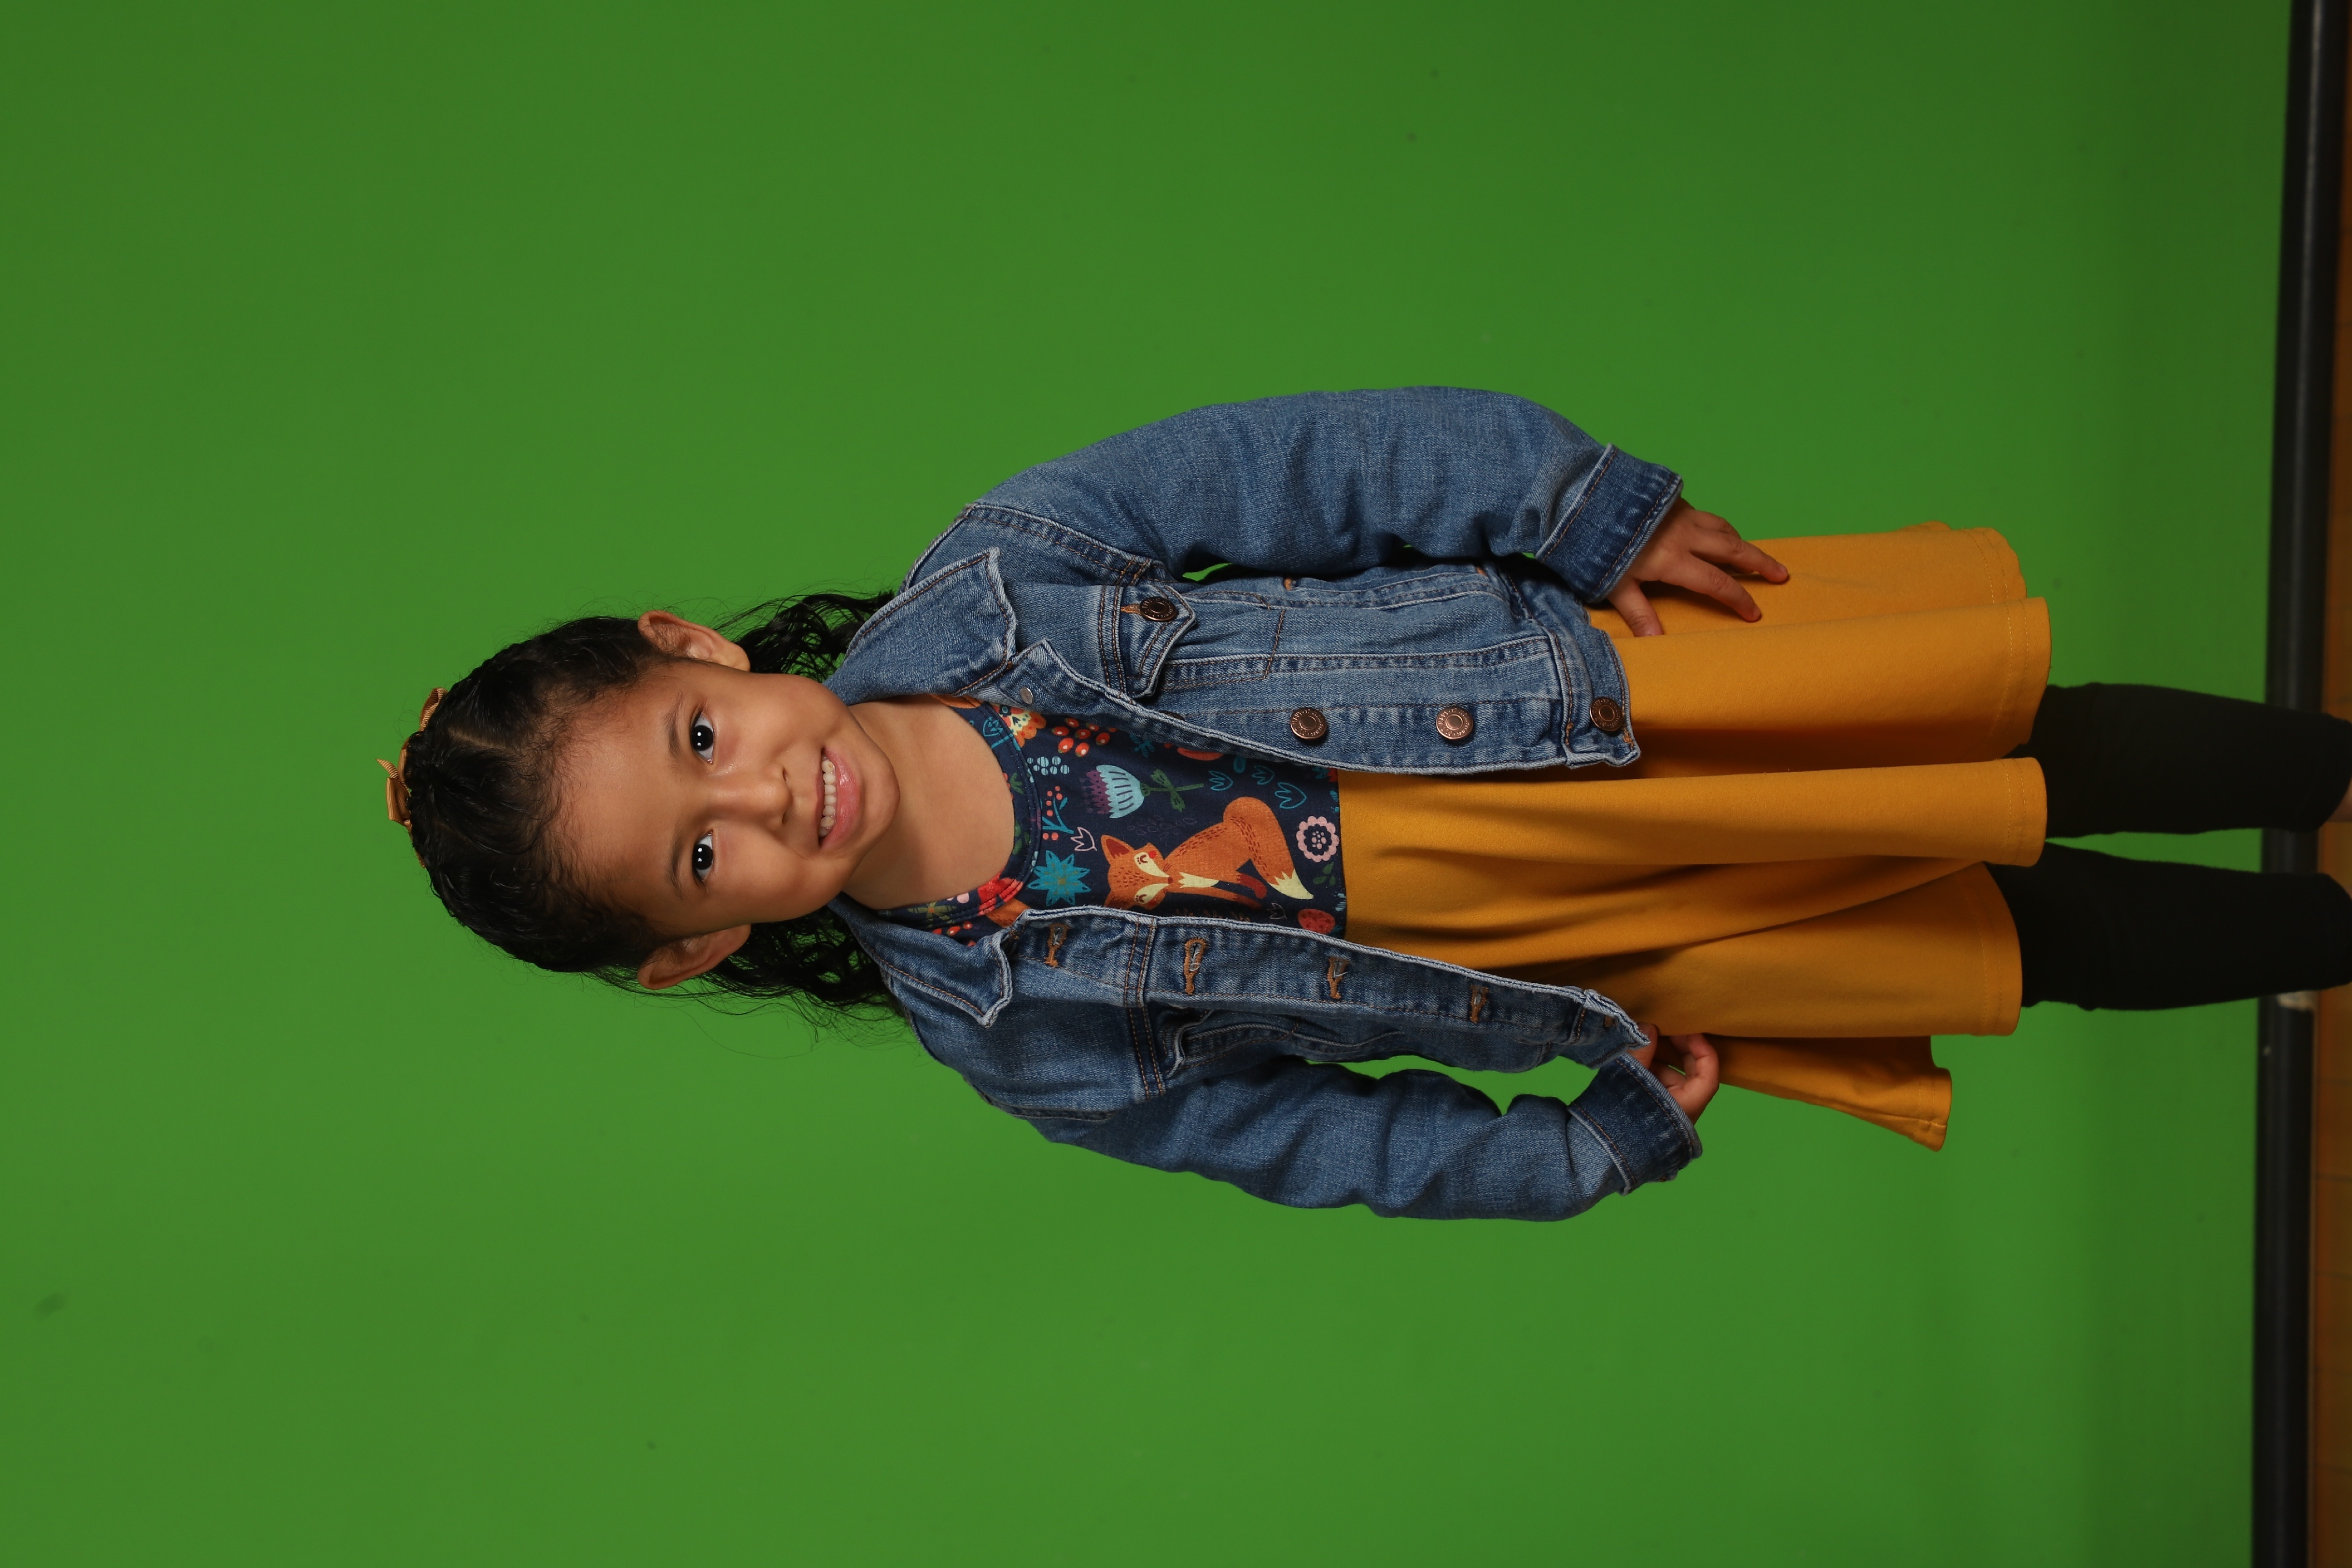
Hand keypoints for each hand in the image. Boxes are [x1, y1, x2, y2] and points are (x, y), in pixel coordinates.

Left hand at [1606, 499, 1788, 636]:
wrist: (1583, 496)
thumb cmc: (1594, 545)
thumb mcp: (1613, 585)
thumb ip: (1638, 612)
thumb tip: (1656, 641)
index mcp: (1673, 559)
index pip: (1716, 583)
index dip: (1739, 599)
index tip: (1755, 613)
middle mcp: (1684, 534)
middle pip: (1733, 549)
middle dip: (1760, 563)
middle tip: (1782, 574)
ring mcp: (1680, 514)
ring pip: (1722, 528)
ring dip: (1741, 542)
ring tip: (1753, 555)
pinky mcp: (1672, 500)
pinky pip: (1706, 514)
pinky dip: (1720, 526)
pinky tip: (1718, 530)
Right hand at [1629, 1027, 1720, 1121]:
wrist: (1602, 1152)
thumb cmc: (1624, 1117)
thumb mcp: (1633, 1079)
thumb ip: (1643, 1050)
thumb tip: (1649, 1027)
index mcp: (1688, 1106)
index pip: (1709, 1073)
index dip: (1701, 1048)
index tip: (1688, 1030)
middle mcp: (1683, 1110)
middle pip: (1693, 1074)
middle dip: (1680, 1049)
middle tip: (1666, 1029)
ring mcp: (1669, 1112)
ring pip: (1674, 1079)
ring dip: (1661, 1058)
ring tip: (1644, 1041)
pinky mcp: (1654, 1113)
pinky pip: (1659, 1087)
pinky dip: (1651, 1070)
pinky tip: (1637, 1057)